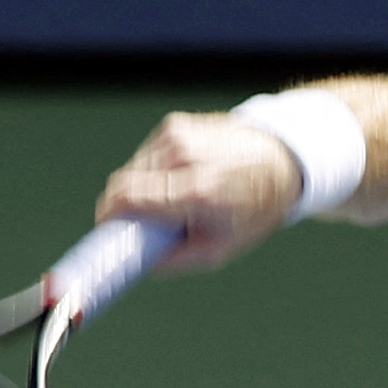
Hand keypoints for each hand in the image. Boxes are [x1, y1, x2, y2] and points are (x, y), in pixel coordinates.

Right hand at [94, 111, 302, 270]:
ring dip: (139, 189)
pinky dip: (153, 171)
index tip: (106, 231)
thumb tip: (135, 262)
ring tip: (170, 201)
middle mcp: (184, 156)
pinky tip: (178, 178)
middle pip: (123, 183)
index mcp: (198, 191)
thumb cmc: (251, 210)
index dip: (108, 217)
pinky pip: (146, 155)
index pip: (128, 197)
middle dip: (123, 207)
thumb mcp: (218, 249)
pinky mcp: (174, 124)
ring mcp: (177, 135)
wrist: (280, 160)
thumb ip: (172, 260)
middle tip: (138, 225)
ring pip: (132, 169)